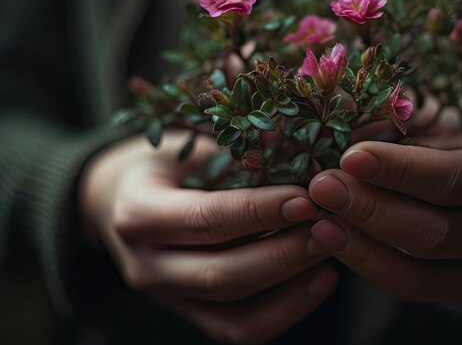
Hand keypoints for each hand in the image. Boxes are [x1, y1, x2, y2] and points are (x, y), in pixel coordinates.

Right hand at [79, 131, 337, 344]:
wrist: (122, 201)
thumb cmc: (163, 164)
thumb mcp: (190, 144)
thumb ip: (235, 149)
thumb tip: (297, 143)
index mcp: (137, 214)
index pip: (206, 220)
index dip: (261, 212)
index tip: (307, 198)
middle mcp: (145, 265)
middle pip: (222, 274)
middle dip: (284, 251)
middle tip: (328, 224)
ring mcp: (167, 296)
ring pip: (235, 309)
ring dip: (291, 279)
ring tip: (331, 246)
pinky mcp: (190, 312)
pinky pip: (241, 329)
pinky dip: (287, 310)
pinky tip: (323, 279)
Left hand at [308, 120, 461, 302]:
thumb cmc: (455, 142)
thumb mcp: (438, 120)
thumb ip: (400, 126)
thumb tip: (341, 131)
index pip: (451, 178)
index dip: (398, 171)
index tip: (350, 157)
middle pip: (434, 231)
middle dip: (371, 210)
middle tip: (323, 187)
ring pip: (419, 270)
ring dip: (360, 243)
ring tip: (318, 218)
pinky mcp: (458, 289)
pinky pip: (408, 288)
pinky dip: (365, 265)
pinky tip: (331, 239)